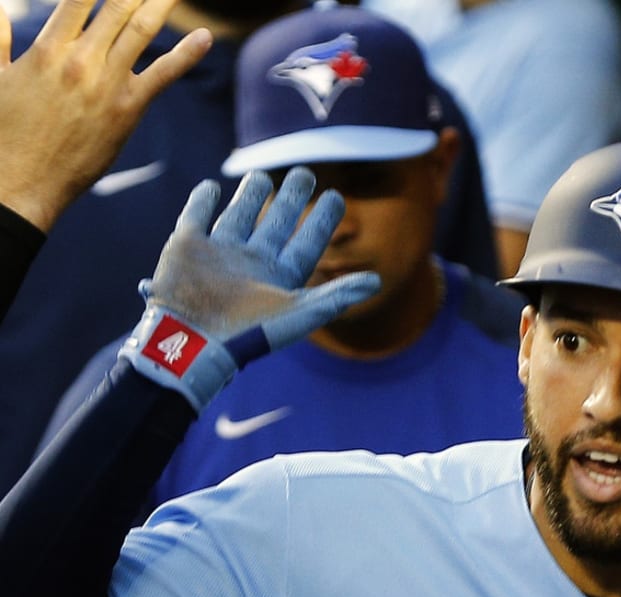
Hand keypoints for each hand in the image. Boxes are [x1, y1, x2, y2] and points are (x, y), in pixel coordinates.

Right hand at [0, 0, 211, 230]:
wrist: (23, 180)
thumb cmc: (4, 132)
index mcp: (47, 47)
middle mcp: (81, 60)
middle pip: (115, 6)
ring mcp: (107, 84)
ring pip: (140, 30)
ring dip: (160, 3)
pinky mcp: (128, 110)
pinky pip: (163, 76)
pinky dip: (186, 55)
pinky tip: (205, 37)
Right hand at [120, 167, 379, 410]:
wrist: (195, 341)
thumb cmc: (251, 332)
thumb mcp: (301, 312)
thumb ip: (337, 296)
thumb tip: (377, 282)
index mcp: (280, 278)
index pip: (308, 243)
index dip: (323, 221)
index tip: (336, 197)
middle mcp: (251, 264)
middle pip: (276, 224)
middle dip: (292, 200)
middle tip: (305, 173)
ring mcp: (219, 255)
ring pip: (239, 217)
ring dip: (250, 197)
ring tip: (262, 176)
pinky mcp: (186, 248)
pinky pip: (196, 218)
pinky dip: (202, 201)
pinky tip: (210, 187)